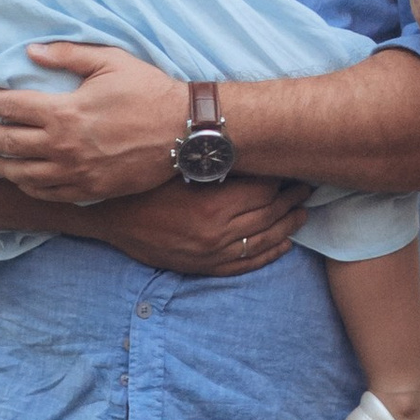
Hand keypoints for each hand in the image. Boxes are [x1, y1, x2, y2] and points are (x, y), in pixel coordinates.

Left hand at [0, 43, 187, 200]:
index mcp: (64, 112)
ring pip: (23, 174)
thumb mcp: (109, 62)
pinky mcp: (89, 189)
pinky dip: (27, 187)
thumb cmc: (147, 91)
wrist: (182, 131)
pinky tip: (20, 180)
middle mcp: (62, 146)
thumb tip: (31, 51)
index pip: (10, 107)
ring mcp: (74, 172)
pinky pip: (48, 193)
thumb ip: (68, 55)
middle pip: (8, 142)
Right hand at [84, 173, 308, 274]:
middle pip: (268, 217)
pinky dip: (268, 256)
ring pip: (262, 242)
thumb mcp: (180, 168)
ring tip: (302, 214)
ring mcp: (210, 255)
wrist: (112, 216)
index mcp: (212, 206)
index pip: (263, 193)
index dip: (282, 182)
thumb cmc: (145, 184)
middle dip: (291, 201)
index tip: (293, 170)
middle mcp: (216, 234)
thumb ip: (215, 165)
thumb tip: (251, 152)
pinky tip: (284, 245)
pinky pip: (244, 265)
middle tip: (307, 189)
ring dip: (287, 228)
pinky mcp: (203, 267)